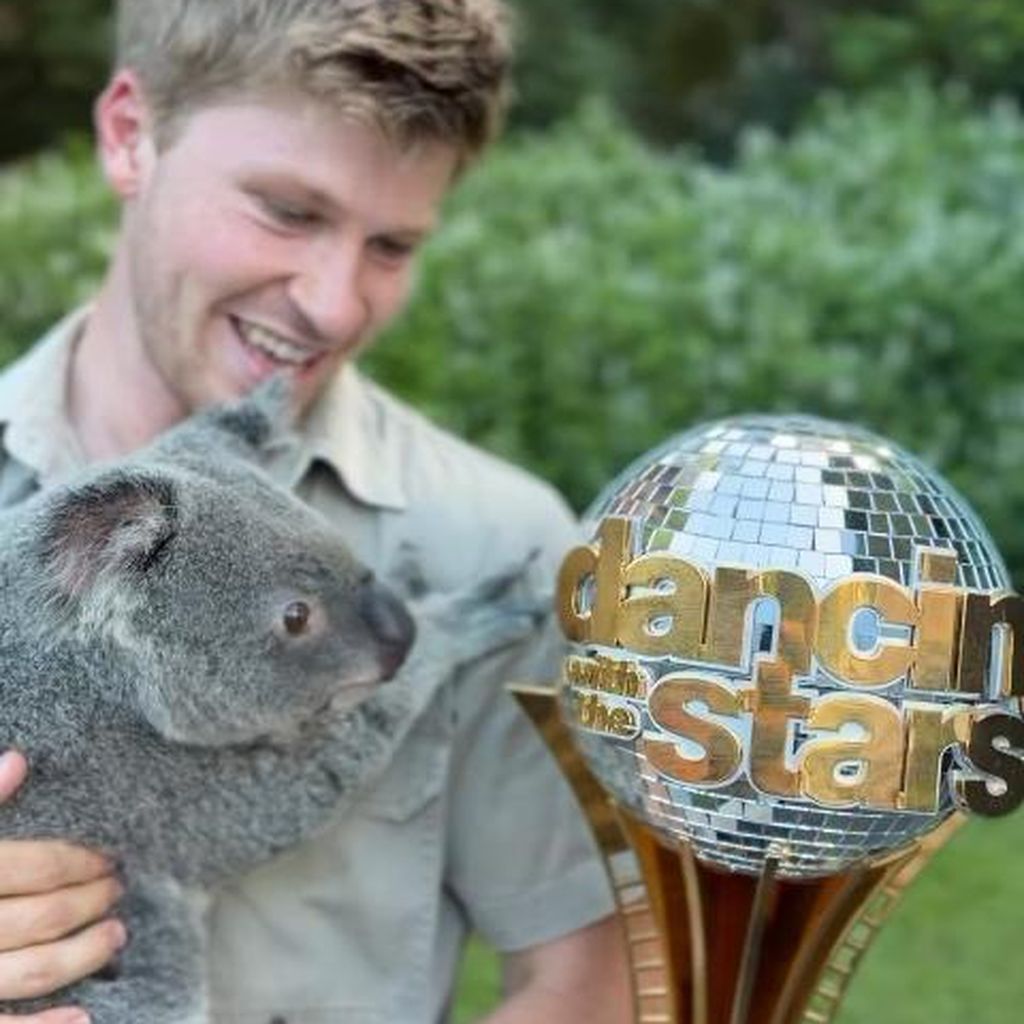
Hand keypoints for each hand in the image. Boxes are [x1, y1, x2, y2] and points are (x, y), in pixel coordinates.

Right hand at [0, 750, 125, 1016]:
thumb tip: (18, 761)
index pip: (37, 868)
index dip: (80, 860)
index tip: (108, 855)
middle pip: (45, 916)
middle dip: (91, 901)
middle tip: (117, 888)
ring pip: (35, 971)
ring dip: (84, 954)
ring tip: (116, 934)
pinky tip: (82, 1017)